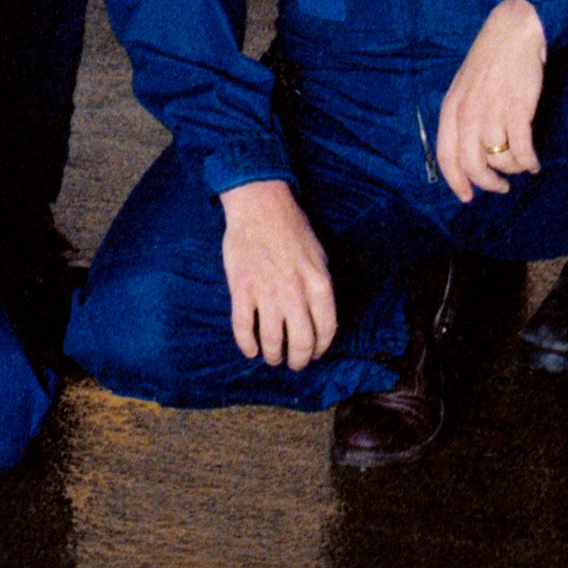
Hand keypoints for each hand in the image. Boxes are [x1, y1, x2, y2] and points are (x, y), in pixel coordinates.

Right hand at [216, 179, 339, 370]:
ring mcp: (267, 292)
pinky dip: (247, 345)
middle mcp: (295, 292)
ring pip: (273, 341)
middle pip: (301, 343)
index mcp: (318, 284)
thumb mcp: (319, 257)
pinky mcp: (242, 289)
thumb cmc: (292, 228)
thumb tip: (320, 318)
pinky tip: (251, 350)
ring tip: (273, 358)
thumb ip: (320, 287)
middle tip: (294, 363)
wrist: (260, 205)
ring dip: (274, 356)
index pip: (326, 331)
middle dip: (299, 360)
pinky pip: (244, 328)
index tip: (315, 353)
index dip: (321, 349)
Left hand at [433, 0, 547, 203]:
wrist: (514, 31)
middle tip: (501, 187)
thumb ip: (462, 117)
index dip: (456, 182)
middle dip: (489, 184)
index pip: (446, 157)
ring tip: (521, 164)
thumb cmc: (490, 59)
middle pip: (473, 167)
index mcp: (450, 109)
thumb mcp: (464, 87)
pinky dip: (529, 162)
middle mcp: (467, 114)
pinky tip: (534, 162)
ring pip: (500, 161)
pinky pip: (523, 151)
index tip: (468, 196)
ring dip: (513, 169)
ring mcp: (492, 113)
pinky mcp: (517, 111)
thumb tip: (471, 153)